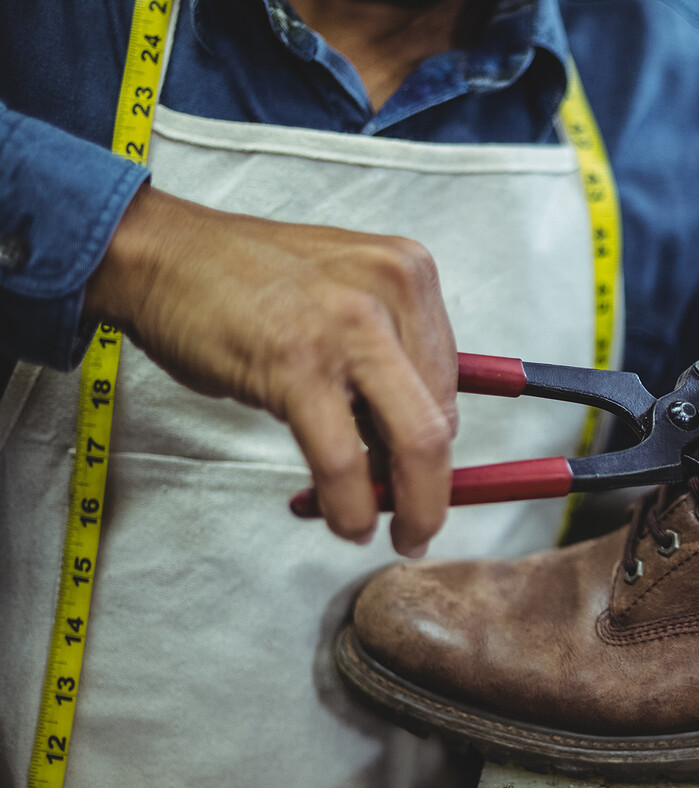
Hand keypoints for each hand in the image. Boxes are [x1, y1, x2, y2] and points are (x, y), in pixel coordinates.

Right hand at [84, 185, 456, 556]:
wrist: (160, 255)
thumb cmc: (244, 284)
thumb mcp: (342, 298)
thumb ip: (384, 358)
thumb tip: (408, 447)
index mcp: (408, 273)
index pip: (449, 383)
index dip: (438, 444)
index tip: (419, 477)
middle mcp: (391, 291)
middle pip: (442, 418)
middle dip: (435, 490)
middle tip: (420, 528)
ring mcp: (348, 326)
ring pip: (411, 442)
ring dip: (410, 507)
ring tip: (390, 533)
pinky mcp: (299, 364)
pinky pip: (342, 458)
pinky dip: (350, 504)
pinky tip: (346, 522)